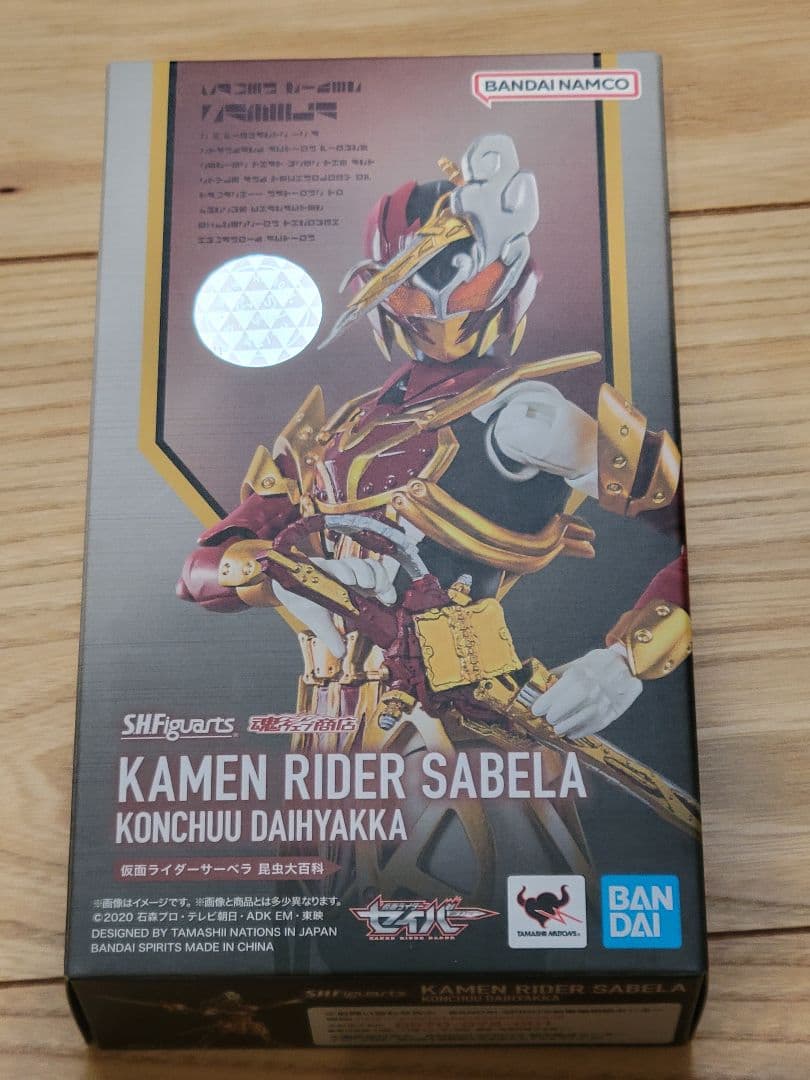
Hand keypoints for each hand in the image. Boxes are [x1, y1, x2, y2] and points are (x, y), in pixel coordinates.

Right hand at [270, 556, 398, 659]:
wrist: (282, 590)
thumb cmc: (303, 600)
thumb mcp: (319, 622)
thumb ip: (331, 636)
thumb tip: (340, 654)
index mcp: (352, 587)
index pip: (377, 579)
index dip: (386, 585)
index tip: (389, 599)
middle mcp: (347, 576)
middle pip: (372, 567)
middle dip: (380, 577)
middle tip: (379, 590)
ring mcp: (335, 568)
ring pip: (357, 563)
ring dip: (364, 572)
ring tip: (365, 584)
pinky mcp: (321, 564)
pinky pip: (336, 563)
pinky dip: (345, 570)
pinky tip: (348, 580)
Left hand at [531, 644, 641, 738]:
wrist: (628, 665)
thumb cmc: (599, 664)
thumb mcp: (578, 663)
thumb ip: (558, 675)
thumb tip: (537, 686)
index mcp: (578, 675)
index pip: (553, 695)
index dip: (541, 705)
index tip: (536, 709)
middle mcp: (589, 690)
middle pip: (562, 711)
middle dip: (552, 716)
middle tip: (548, 718)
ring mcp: (601, 703)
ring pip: (575, 722)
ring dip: (563, 727)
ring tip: (557, 727)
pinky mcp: (611, 714)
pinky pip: (591, 727)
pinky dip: (579, 731)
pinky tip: (571, 732)